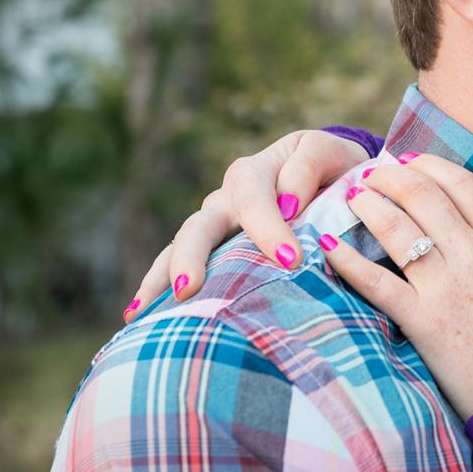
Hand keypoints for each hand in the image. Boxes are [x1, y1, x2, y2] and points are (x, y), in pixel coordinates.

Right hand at [126, 130, 367, 318]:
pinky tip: (137, 317)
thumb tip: (286, 201)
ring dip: (160, 280)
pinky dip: (156, 290)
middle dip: (191, 258)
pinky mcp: (212, 254)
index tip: (290, 260)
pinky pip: (178, 270)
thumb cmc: (335, 172)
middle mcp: (224, 201)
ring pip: (179, 250)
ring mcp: (213, 228)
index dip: (267, 228)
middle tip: (188, 289)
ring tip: (142, 312)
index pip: (252, 199)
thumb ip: (309, 166)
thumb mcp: (331, 155)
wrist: (335, 185)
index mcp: (253, 174)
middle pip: (199, 227)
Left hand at [321, 154, 472, 417]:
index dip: (431, 167)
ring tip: (352, 196)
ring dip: (369, 205)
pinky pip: (376, 281)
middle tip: (372, 174)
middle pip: (424, 196)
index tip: (411, 162)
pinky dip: (347, 259)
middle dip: (392, 177)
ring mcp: (448, 287)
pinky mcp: (423, 322)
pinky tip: (329, 245)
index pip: (464, 185)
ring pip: (397, 228)